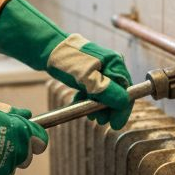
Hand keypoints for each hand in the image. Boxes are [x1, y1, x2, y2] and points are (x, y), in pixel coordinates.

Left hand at [0, 0, 133, 129]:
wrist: (48, 49)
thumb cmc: (67, 61)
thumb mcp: (87, 78)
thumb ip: (106, 90)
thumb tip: (123, 102)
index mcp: (114, 63)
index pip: (126, 90)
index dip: (122, 109)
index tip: (116, 124)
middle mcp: (111, 65)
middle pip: (117, 92)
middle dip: (109, 109)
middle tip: (100, 121)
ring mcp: (100, 68)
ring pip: (105, 92)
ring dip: (98, 106)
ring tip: (90, 116)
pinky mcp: (89, 72)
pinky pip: (94, 89)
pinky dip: (89, 99)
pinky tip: (80, 104)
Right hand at [0, 90, 47, 174]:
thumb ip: (11, 112)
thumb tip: (26, 114)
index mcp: (20, 132)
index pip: (41, 141)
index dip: (34, 140)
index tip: (27, 140)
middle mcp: (16, 152)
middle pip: (26, 158)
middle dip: (16, 152)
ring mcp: (4, 169)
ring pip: (9, 170)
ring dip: (0, 163)